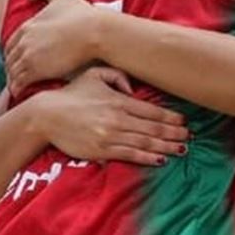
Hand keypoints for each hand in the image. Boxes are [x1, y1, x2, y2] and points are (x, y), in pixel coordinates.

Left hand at [6, 0, 97, 96]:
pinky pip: (20, 82)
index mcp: (27, 26)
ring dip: (13, 80)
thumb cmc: (82, 14)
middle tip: (16, 76)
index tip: (18, 60)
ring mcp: (29, 56)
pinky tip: (20, 92)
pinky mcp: (37, 70)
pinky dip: (17, 88)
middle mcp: (24, 41)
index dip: (13, 53)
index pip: (11, 43)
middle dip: (12, 68)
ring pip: (13, 72)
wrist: (94, 32)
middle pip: (10, 59)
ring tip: (17, 87)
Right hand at [37, 66, 188, 165]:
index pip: (151, 110)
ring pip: (145, 142)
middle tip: (189, 137)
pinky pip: (130, 154)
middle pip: (152, 127)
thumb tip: (132, 88)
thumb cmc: (70, 95)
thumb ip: (116, 76)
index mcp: (118, 100)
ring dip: (165, 146)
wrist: (45, 115)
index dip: (170, 117)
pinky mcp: (101, 150)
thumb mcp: (93, 75)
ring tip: (181, 149)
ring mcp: (110, 135)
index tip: (183, 122)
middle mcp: (118, 118)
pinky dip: (147, 157)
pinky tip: (160, 159)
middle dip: (173, 133)